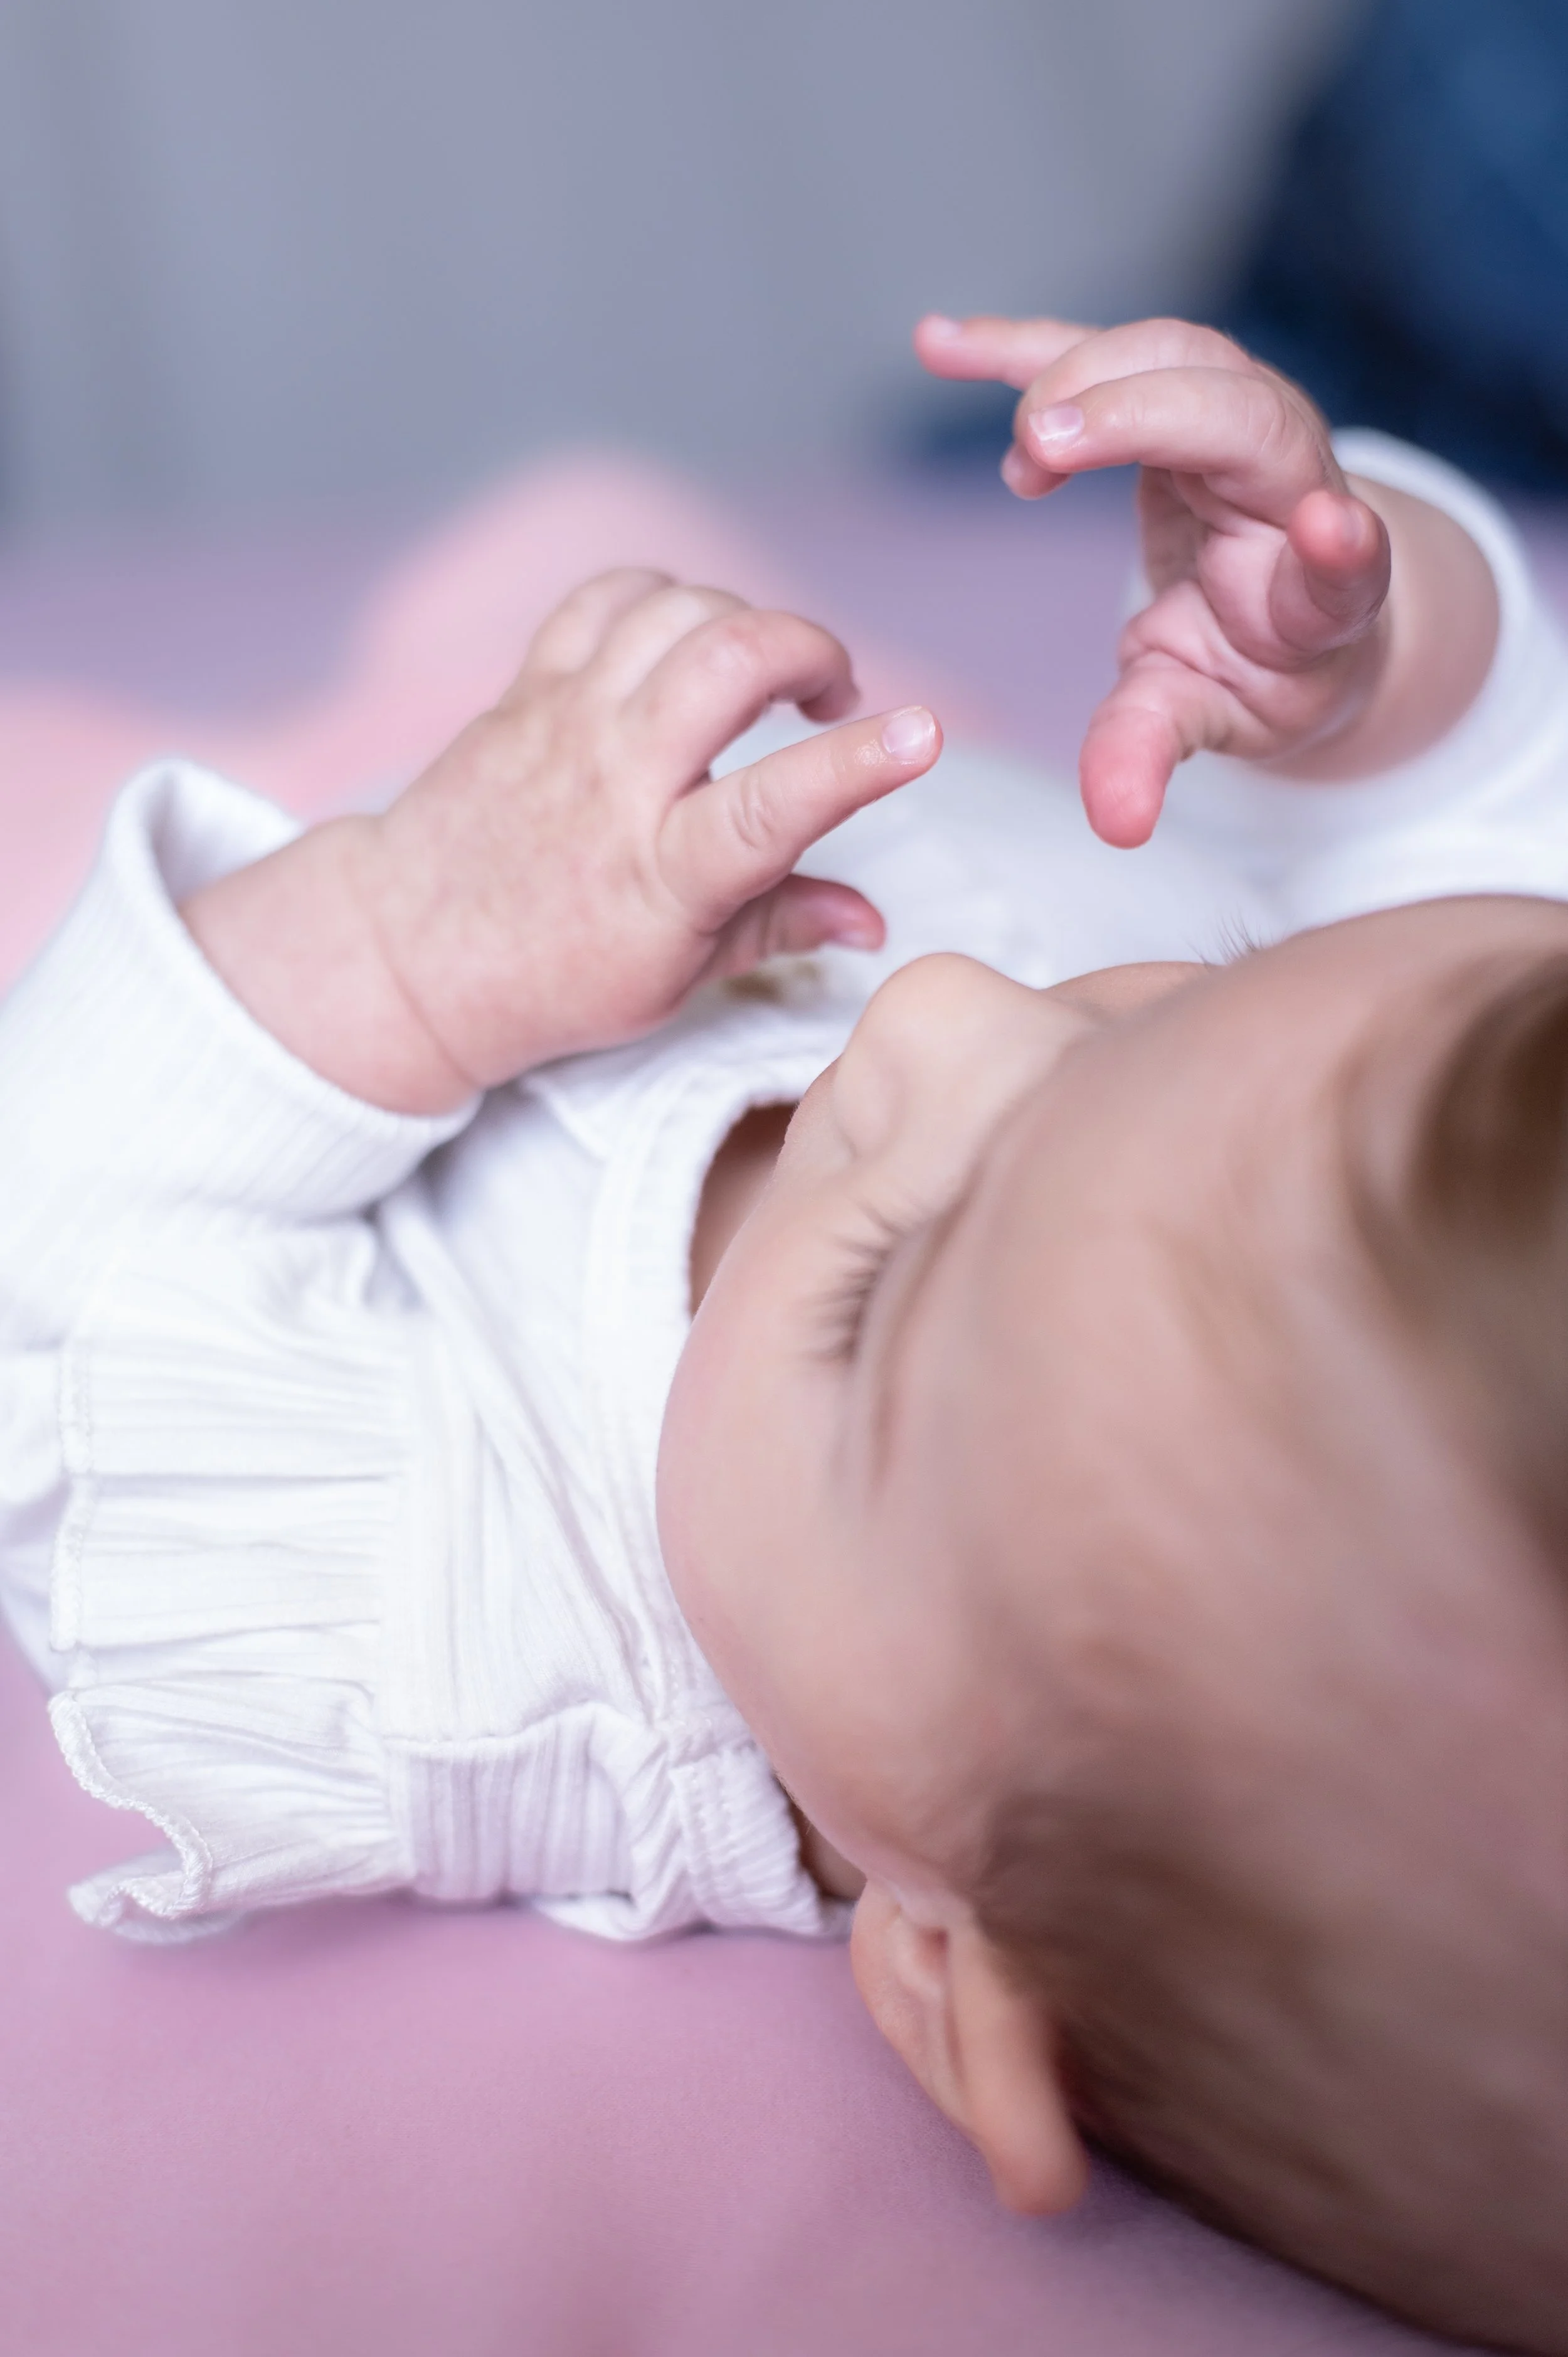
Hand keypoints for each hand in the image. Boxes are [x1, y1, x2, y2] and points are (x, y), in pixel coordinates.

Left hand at [184, 569, 940, 1111]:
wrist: (410, 954)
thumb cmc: (555, 978)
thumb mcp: (673, 981)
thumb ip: (776, 928)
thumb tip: (872, 920)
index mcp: (661, 877)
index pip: (770, 809)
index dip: (857, 766)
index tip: (923, 733)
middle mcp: (614, 784)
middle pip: (725, 661)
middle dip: (808, 648)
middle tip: (833, 694)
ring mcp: (565, 723)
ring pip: (675, 610)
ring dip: (746, 621)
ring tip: (765, 675)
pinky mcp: (529, 687)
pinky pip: (609, 597)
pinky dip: (669, 599)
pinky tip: (690, 645)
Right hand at [915, 314, 1495, 845]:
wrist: (1283, 607)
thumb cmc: (1254, 669)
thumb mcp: (1208, 722)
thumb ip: (1153, 755)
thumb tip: (1111, 821)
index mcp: (1319, 588)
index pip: (1346, 559)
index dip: (1339, 546)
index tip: (1325, 530)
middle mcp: (1293, 478)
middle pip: (1239, 412)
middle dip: (1143, 413)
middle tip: (1044, 446)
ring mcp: (1237, 419)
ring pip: (1174, 358)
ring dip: (1081, 379)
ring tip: (1023, 456)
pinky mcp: (1173, 394)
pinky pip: (1099, 354)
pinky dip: (1020, 349)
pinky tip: (937, 345)